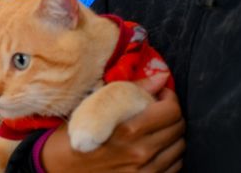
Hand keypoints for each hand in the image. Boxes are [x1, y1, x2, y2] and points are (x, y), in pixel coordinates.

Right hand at [40, 88, 184, 171]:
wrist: (61, 168)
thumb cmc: (76, 134)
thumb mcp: (95, 107)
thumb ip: (131, 90)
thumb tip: (160, 77)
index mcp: (128, 130)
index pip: (171, 111)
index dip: (170, 99)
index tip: (161, 95)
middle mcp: (140, 153)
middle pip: (178, 128)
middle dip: (172, 115)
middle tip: (160, 110)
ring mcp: (144, 172)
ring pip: (179, 148)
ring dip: (173, 135)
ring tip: (158, 129)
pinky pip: (175, 168)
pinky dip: (171, 156)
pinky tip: (157, 148)